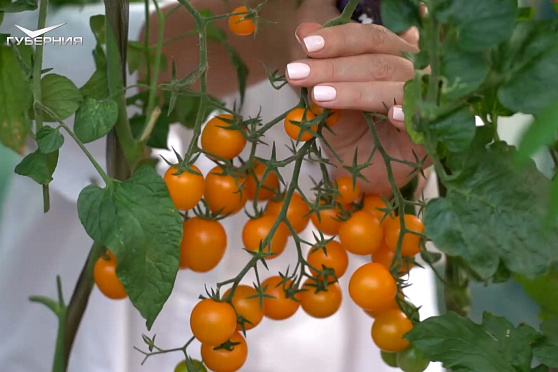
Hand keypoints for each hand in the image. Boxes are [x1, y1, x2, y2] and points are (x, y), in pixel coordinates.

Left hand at [286, 23, 427, 195]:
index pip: (370, 38)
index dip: (339, 38)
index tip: (306, 44)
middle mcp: (413, 74)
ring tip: (321, 96)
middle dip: (334, 66)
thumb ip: (321, 71)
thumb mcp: (330, 102)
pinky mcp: (432, 133)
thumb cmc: (356, 135)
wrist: (373, 177)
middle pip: (379, 60)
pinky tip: (392, 115)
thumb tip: (302, 30)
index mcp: (392, 58)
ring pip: (395, 85)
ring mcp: (425, 102)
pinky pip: (422, 120)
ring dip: (356, 90)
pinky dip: (407, 115)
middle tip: (297, 73)